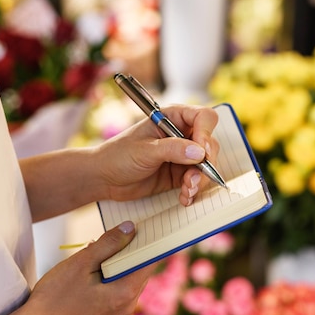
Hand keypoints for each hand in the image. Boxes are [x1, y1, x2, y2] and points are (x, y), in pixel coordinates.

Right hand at [23, 221, 156, 314]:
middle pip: (140, 271)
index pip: (150, 261)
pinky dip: (111, 280)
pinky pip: (117, 293)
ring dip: (118, 265)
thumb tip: (131, 228)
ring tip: (96, 253)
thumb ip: (109, 243)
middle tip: (113, 236)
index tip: (143, 226)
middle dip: (129, 252)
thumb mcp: (82, 263)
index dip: (149, 242)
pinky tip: (92, 273)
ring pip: (128, 282)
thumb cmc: (55, 297)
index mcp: (126, 293)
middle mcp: (128, 307)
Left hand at [96, 104, 219, 205]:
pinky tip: (184, 197)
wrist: (104, 179)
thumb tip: (199, 152)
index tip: (202, 151)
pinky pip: (197, 181)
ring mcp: (182, 155)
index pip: (203, 118)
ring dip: (200, 180)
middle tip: (193, 177)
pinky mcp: (180, 173)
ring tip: (187, 190)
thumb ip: (172, 149)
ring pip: (206, 165)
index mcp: (172, 118)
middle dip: (206, 163)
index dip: (206, 133)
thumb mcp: (145, 150)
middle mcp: (181, 135)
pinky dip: (194, 190)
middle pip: (210, 144)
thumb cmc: (118, 155)